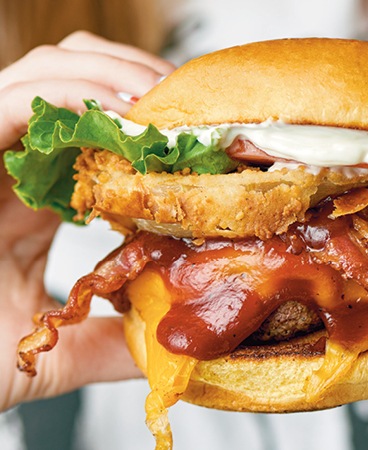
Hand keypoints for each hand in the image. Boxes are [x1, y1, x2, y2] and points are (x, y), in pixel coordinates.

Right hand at [0, 31, 174, 410]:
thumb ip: (116, 342)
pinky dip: (73, 97)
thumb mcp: (60, 349)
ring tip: (165, 103)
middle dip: (138, 79)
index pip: (98, 133)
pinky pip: (11, 100)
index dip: (150, 121)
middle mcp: (13, 166)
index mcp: (37, 199)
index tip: (201, 134)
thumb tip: (176, 344)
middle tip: (190, 106)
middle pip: (78, 82)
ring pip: (48, 74)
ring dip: (116, 77)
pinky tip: (125, 117)